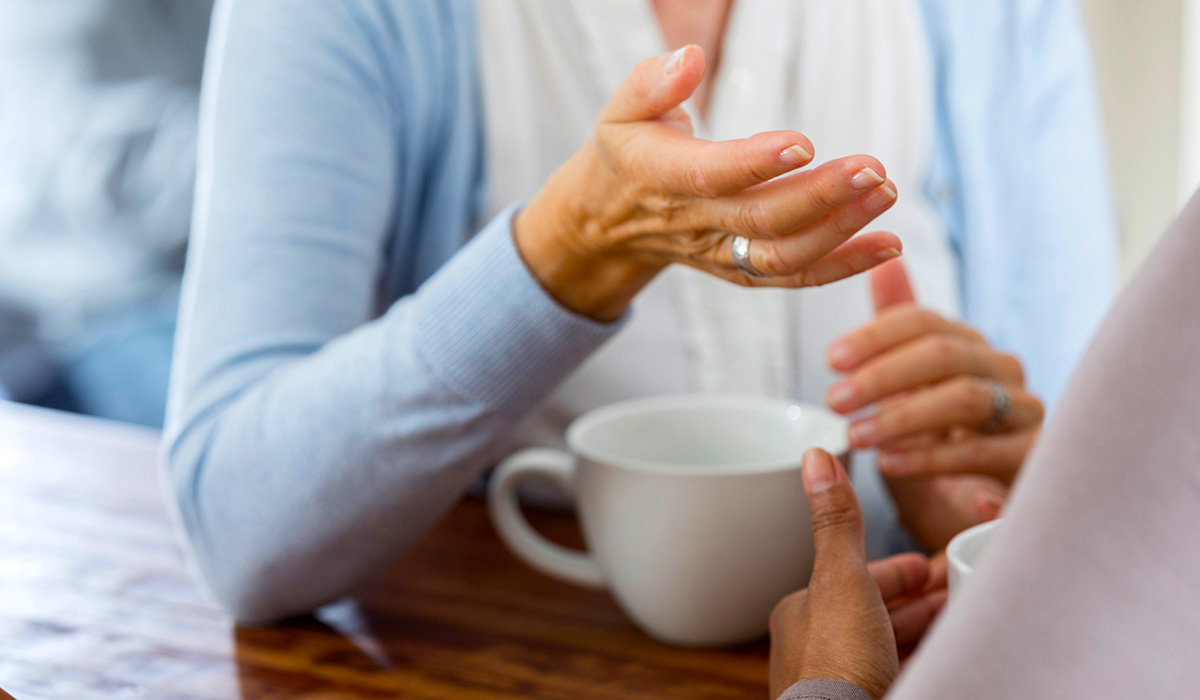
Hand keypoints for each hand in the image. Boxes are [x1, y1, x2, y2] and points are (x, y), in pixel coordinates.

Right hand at [515, 45, 901, 320]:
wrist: (609, 224)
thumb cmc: (626, 154)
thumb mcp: (620, 110)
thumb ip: (652, 84)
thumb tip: (689, 58)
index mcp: (660, 177)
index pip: (710, 175)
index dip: (756, 164)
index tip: (803, 143)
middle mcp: (693, 223)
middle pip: (760, 221)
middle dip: (820, 197)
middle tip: (872, 170)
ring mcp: (720, 253)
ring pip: (783, 255)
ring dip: (840, 231)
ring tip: (886, 194)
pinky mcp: (741, 269)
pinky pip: (793, 277)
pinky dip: (843, 265)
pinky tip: (888, 244)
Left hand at [769, 450, 945, 699]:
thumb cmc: (838, 669)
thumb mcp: (843, 581)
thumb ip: (838, 522)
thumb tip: (816, 456)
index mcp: (803, 614)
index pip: (858, 580)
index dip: (898, 571)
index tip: (934, 565)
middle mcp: (815, 648)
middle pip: (879, 612)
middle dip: (921, 598)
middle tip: (961, 586)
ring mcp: (842, 680)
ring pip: (892, 644)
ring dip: (928, 627)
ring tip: (965, 616)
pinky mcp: (868, 696)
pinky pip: (904, 668)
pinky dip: (930, 656)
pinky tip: (950, 654)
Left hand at [826, 260, 1042, 485]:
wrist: (965, 513)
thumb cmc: (933, 443)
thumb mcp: (905, 388)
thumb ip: (894, 331)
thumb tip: (883, 263)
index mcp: (969, 347)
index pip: (924, 323)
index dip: (876, 336)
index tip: (831, 360)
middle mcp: (1003, 372)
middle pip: (945, 356)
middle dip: (883, 376)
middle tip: (835, 400)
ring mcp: (1025, 414)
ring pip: (966, 399)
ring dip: (903, 417)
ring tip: (857, 436)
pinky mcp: (1032, 460)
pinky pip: (981, 453)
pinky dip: (934, 459)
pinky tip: (892, 464)